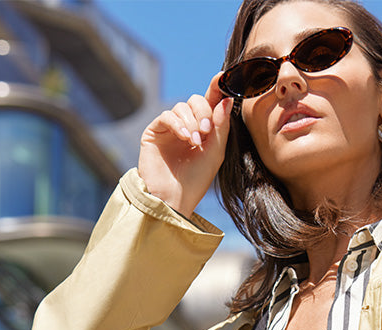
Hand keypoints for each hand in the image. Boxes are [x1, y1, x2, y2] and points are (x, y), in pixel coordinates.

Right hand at [138, 73, 233, 218]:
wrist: (173, 199)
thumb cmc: (196, 181)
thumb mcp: (215, 153)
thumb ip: (221, 126)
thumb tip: (226, 99)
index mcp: (204, 130)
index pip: (210, 103)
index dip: (216, 89)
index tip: (223, 79)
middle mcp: (187, 126)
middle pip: (196, 101)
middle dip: (204, 112)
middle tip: (207, 131)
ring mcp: (170, 129)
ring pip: (181, 107)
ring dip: (191, 121)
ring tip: (195, 141)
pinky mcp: (154, 132)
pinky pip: (167, 115)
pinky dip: (177, 123)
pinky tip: (185, 137)